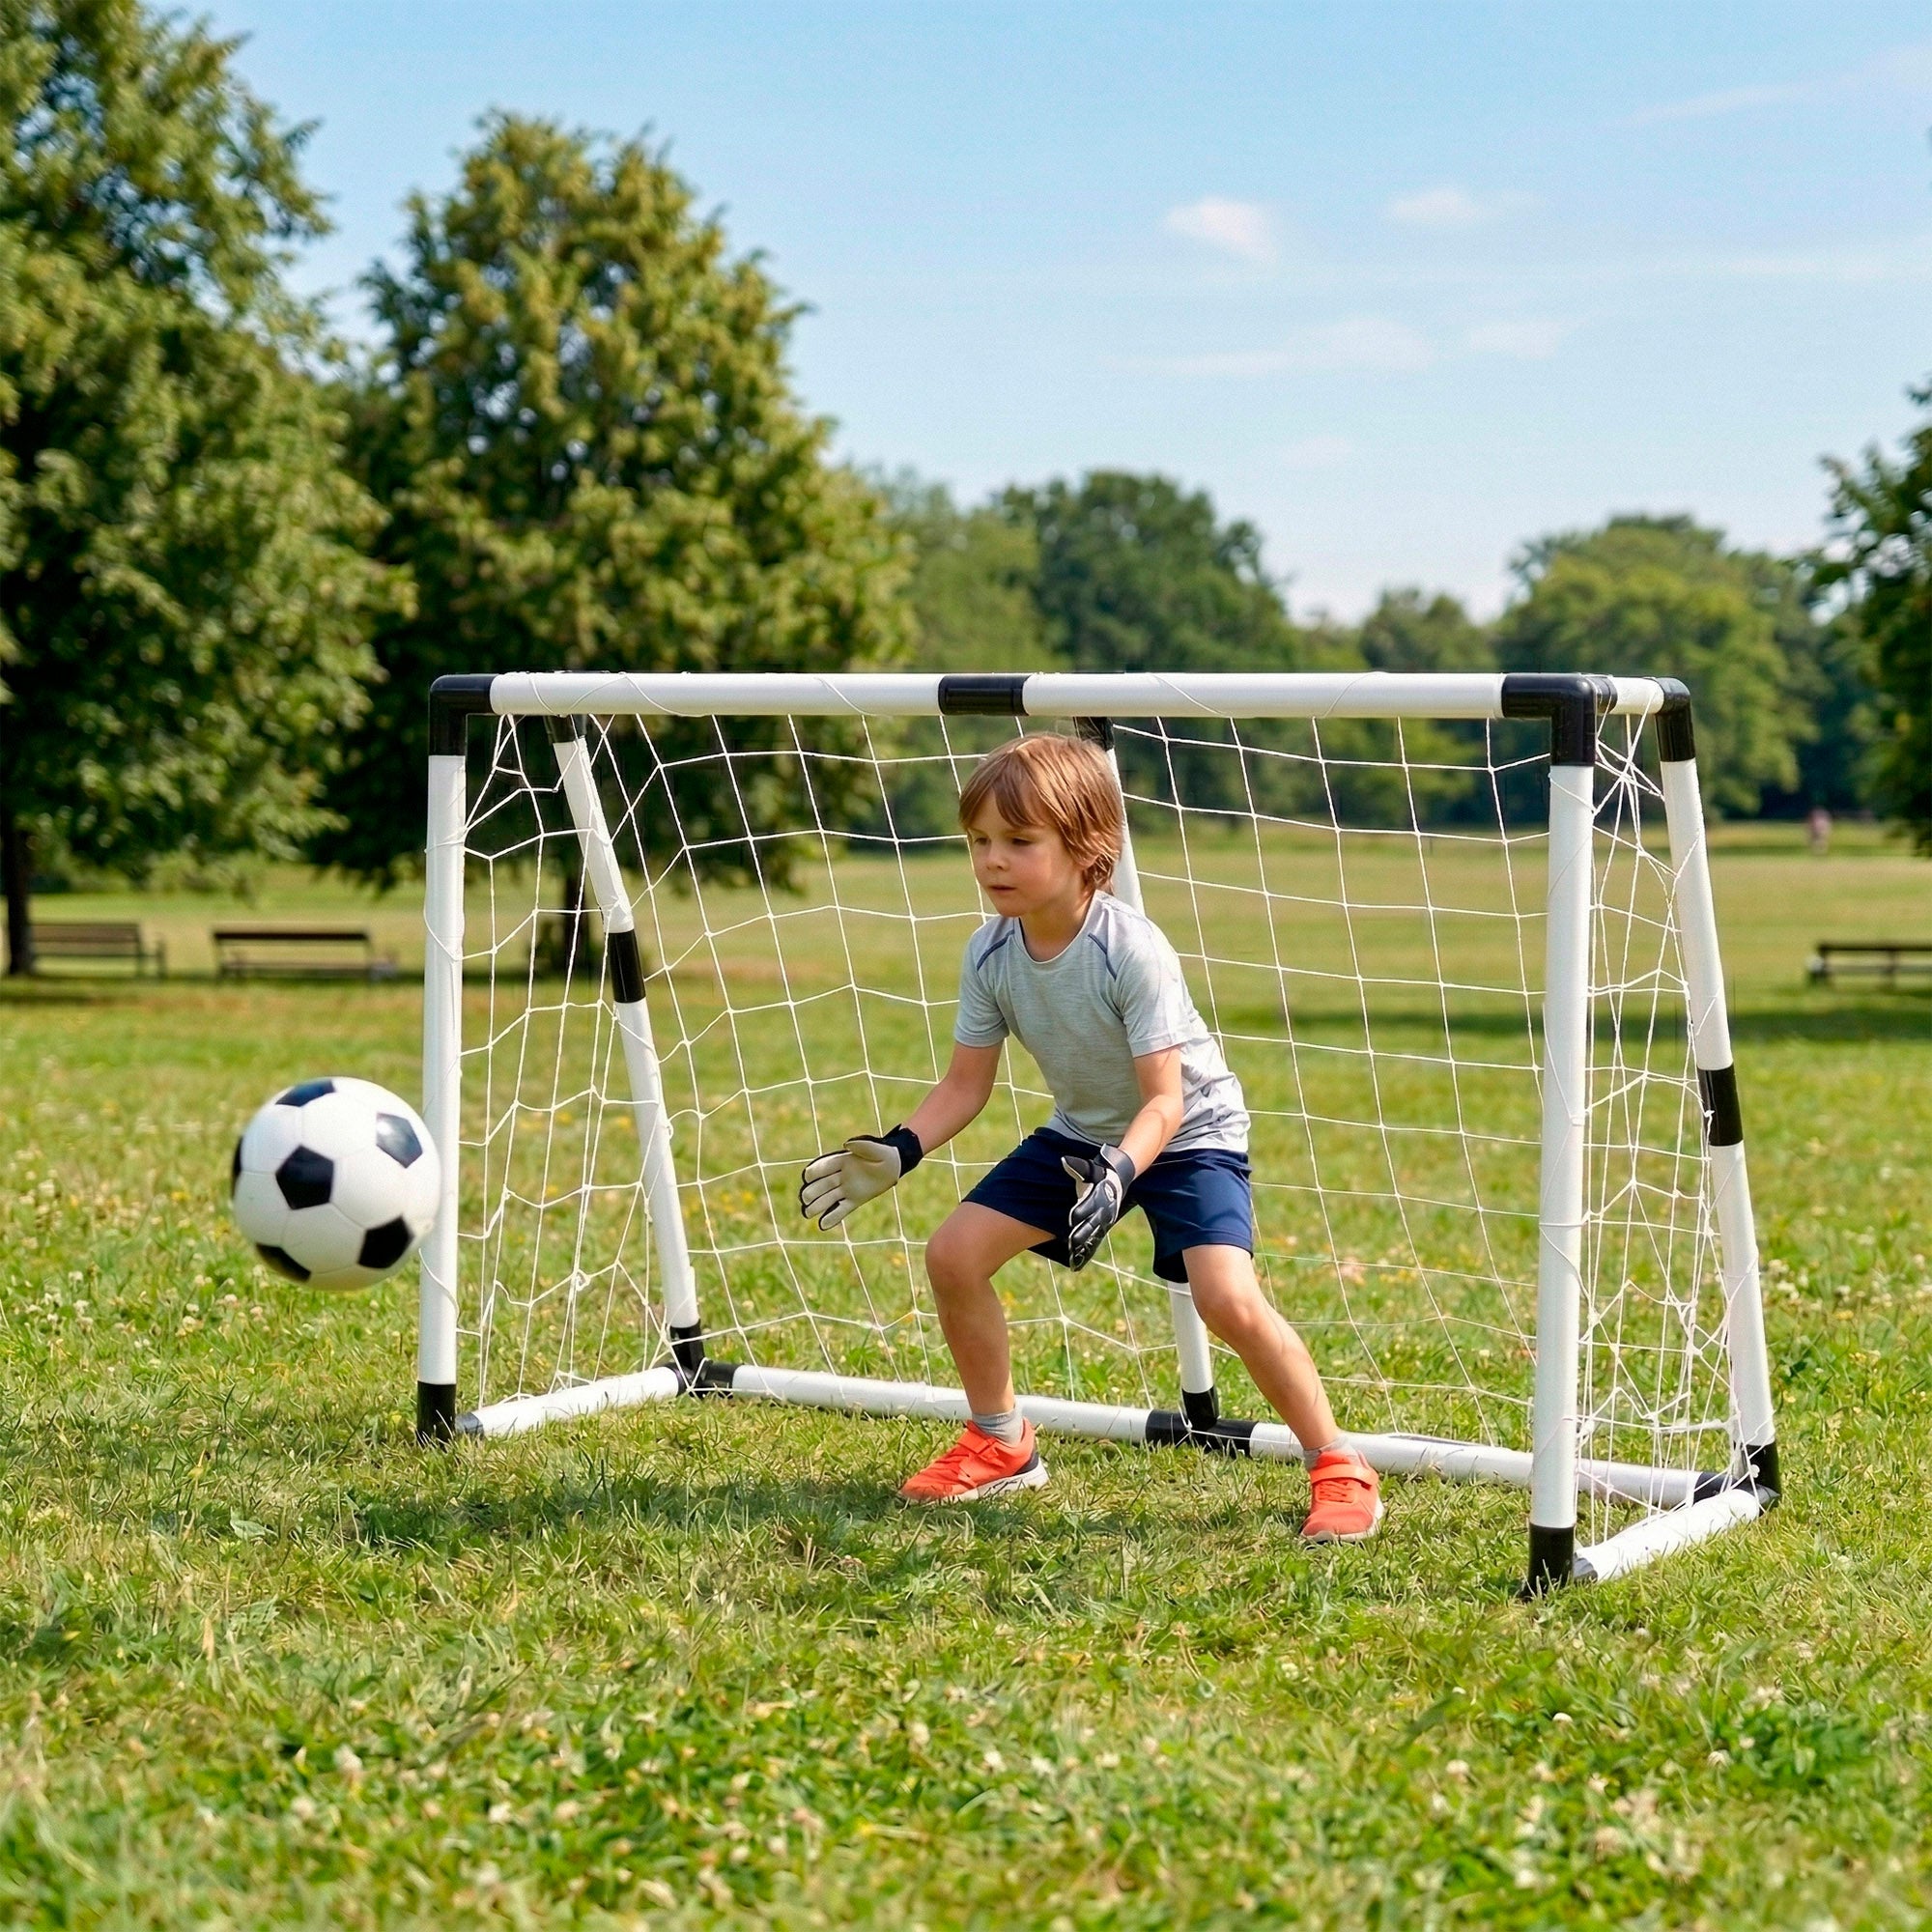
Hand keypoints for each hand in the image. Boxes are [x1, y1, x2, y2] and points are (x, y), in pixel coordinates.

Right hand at [799, 1125, 922, 1230]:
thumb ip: (862, 1146)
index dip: (814, 1172)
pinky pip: (841, 1210)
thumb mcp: (875, 1148)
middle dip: (812, 1192)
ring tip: (807, 1214)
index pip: (823, 1168)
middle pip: (821, 1185)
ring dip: (817, 1206)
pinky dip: (832, 1217)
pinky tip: (822, 1225)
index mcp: (841, 1161)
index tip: (808, 1178)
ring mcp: (846, 1189)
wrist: (894, 1165)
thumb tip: (846, 1145)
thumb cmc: (884, 1154)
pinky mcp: (854, 1200)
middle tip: (806, 1198)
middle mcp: (840, 1176)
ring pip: (828, 1199)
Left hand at [1061, 1144, 1136, 1269]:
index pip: (1089, 1205)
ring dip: (1084, 1245)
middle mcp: (1102, 1211)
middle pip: (1091, 1224)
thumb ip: (1078, 1167)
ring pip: (1092, 1235)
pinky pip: (1093, 1240)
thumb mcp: (1091, 1169)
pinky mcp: (1102, 1226)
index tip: (1072, 1218)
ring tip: (1074, 1256)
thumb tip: (1064, 1160)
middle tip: (1072, 1242)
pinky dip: (1086, 1251)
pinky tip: (1077, 1262)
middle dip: (1082, 1233)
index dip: (1081, 1211)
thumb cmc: (1101, 1173)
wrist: (1119, 1178)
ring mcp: (1103, 1220)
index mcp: (1098, 1197)